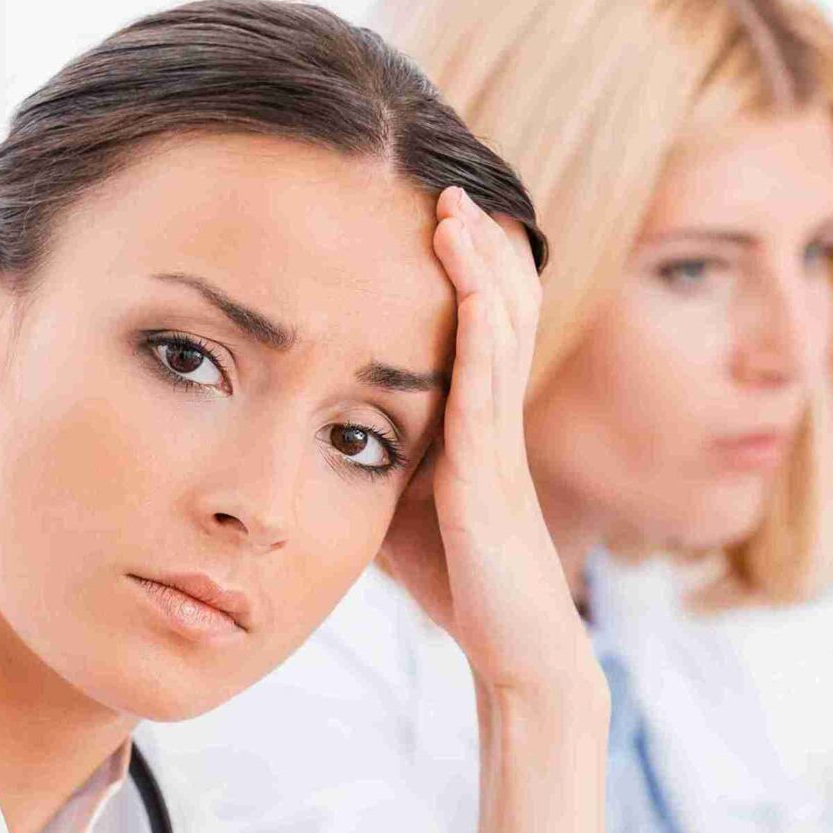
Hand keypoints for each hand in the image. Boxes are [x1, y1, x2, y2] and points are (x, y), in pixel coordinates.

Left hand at [380, 188, 597, 709]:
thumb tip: (316, 423)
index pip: (477, 325)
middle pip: (499, 306)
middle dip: (473, 244)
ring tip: (451, 203)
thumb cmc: (460, 582)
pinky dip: (481, 316)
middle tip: (442, 182)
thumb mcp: (398, 502)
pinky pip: (488, 376)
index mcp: (476, 423)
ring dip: (478, 260)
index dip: (464, 267)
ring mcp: (499, 440)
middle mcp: (495, 419)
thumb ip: (375, 455)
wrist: (516, 650)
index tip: (429, 212)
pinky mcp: (491, 468)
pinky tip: (469, 276)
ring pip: (499, 327)